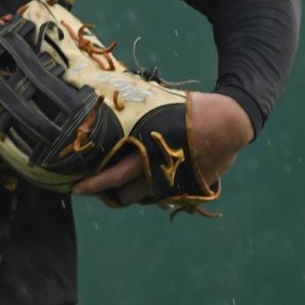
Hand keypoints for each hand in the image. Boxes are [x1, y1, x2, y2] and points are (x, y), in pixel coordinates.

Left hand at [71, 92, 253, 204]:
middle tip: (99, 181)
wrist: (229, 122)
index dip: (92, 184)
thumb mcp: (154, 107)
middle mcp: (159, 175)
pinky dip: (151, 187)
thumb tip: (102, 107)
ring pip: (143, 198)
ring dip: (131, 190)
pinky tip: (148, 170)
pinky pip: (161, 195)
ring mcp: (174, 186)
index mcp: (147, 153)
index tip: (75, 188)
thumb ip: (131, 116)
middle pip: (124, 196)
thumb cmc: (188, 109)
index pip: (112, 176)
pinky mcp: (188, 190)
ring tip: (122, 175)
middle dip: (108, 191)